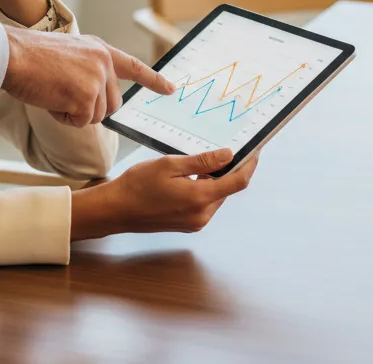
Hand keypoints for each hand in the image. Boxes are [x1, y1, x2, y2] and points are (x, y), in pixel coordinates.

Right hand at [3, 26, 175, 125]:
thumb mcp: (69, 55)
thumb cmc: (31, 57)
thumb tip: (95, 96)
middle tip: (63, 95)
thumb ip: (88, 69)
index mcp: (100, 49)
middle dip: (90, 108)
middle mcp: (104, 61)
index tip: (170, 89)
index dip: (153, 80)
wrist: (13, 55)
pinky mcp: (86, 96)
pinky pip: (81, 122)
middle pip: (112, 104)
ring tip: (54, 91)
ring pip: (97, 116)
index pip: (134, 66)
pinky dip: (64, 118)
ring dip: (75, 113)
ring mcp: (97, 78)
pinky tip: (50, 98)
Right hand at [70, 148, 258, 239]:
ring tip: (202, 160)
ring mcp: (196, 222)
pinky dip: (204, 188)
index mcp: (200, 198)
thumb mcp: (169, 165)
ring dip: (215, 179)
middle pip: (227, 189)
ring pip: (216, 196)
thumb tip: (228, 155)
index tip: (255, 151)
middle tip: (225, 148)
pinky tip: (190, 176)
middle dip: (230, 170)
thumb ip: (202, 162)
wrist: (117, 209)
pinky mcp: (188, 224)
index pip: (237, 182)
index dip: (249, 165)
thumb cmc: (138, 184)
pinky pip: (205, 203)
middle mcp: (203, 215)